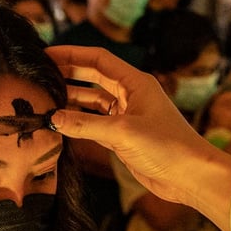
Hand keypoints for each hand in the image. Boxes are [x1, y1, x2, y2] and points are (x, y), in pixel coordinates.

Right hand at [45, 46, 230, 230]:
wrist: (190, 176)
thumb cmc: (167, 147)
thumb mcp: (122, 132)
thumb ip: (84, 124)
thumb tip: (52, 118)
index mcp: (135, 83)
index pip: (98, 59)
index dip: (71, 54)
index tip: (46, 54)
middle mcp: (130, 95)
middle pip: (92, 76)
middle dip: (67, 73)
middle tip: (39, 73)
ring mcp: (126, 115)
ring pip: (91, 100)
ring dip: (70, 98)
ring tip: (44, 98)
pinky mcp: (122, 136)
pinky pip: (94, 122)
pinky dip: (77, 120)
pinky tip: (60, 122)